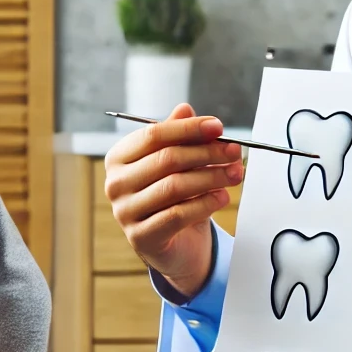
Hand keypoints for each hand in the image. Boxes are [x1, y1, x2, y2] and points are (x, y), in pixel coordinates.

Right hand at [105, 104, 242, 296]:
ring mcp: (125, 212)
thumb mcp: (175, 163)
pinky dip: (205, 204)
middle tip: (234, 151)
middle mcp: (116, 183)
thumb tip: (185, 109)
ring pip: (174, 187)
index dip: (188, 129)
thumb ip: (177, 136)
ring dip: (211, 177)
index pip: (154, 135)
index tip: (218, 127)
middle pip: (167, 159)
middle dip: (207, 153)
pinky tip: (222, 197)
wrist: (172, 243)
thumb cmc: (172, 196)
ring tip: (235, 174)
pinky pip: (177, 215)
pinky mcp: (141, 237)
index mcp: (119, 157)